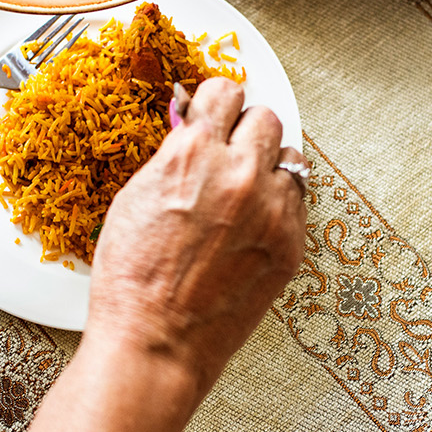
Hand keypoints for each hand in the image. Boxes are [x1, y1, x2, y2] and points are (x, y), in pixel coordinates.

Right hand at [85, 77, 307, 388]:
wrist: (155, 340)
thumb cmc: (133, 278)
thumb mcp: (136, 197)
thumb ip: (174, 157)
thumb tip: (194, 130)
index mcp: (193, 153)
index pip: (225, 91)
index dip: (218, 103)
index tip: (218, 112)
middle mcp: (239, 173)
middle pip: (265, 119)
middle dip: (246, 131)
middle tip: (232, 152)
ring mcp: (272, 210)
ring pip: (289, 158)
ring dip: (268, 169)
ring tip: (245, 194)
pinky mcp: (292, 244)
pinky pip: (298, 202)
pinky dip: (280, 206)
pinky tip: (254, 224)